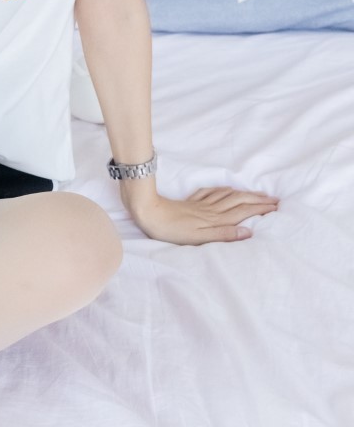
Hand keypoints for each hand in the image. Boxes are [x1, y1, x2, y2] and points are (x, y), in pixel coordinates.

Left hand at [125, 184, 279, 245]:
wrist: (149, 212)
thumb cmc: (173, 230)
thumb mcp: (199, 238)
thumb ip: (224, 235)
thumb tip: (249, 232)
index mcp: (216, 219)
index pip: (244, 211)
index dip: (261, 208)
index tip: (277, 207)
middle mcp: (212, 210)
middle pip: (240, 200)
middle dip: (258, 199)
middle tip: (274, 199)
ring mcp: (201, 204)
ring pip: (228, 195)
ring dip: (244, 193)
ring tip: (256, 193)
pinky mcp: (191, 201)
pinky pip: (212, 193)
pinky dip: (223, 190)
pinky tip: (226, 189)